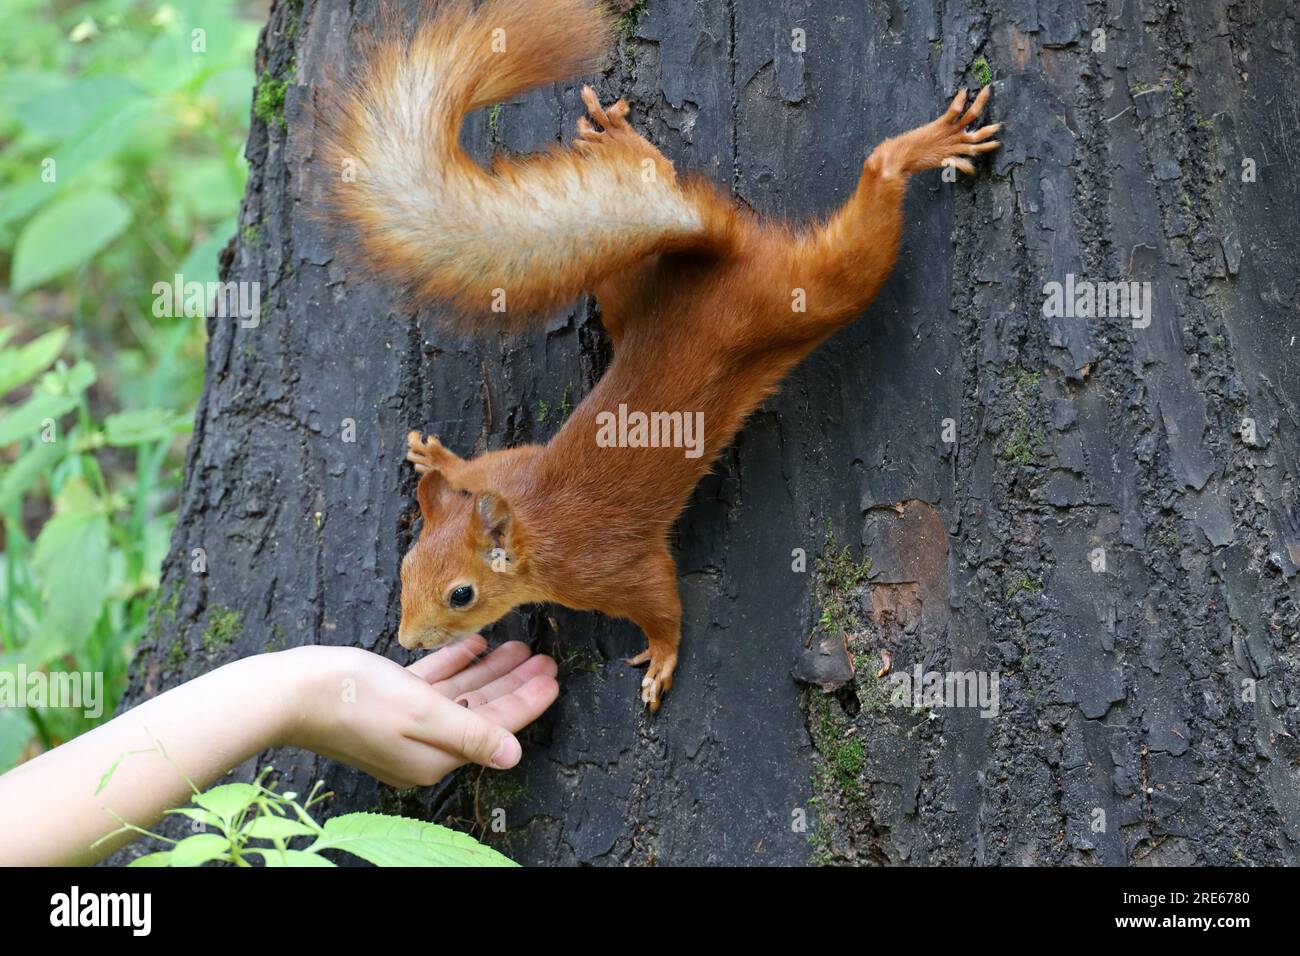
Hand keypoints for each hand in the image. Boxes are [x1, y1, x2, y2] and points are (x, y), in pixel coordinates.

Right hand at [281, 637, 557, 788]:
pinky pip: (431, 685)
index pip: (495, 728)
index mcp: (434, 756)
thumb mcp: (420, 712)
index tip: (554, 679)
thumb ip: (470, 733)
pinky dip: (453, 664)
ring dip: (488, 670)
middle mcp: (422, 746)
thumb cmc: (351, 699)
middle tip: (545, 659)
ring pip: (459, 694)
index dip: (527, 702)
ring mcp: (404, 726)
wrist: (287, 692)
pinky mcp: (387, 705)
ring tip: (518, 645)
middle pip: (481, 711)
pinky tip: (473, 643)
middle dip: (514, 684)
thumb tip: (513, 756)